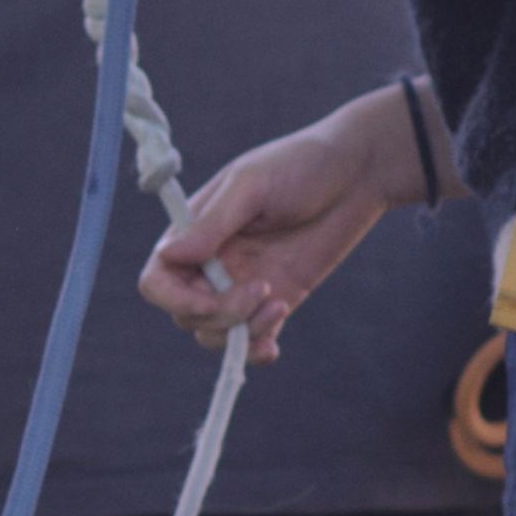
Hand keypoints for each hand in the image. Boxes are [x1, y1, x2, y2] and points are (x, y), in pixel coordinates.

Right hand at [145, 88, 423, 358]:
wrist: (358, 173)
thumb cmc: (301, 164)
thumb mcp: (252, 185)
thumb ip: (211, 224)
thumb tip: (169, 256)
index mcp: (195, 233)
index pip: (157, 280)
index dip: (173, 299)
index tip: (208, 301)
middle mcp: (212, 263)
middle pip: (187, 314)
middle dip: (218, 315)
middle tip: (261, 291)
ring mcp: (242, 284)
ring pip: (216, 333)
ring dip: (242, 332)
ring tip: (280, 304)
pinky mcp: (275, 299)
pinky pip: (252, 339)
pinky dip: (256, 350)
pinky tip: (273, 347)